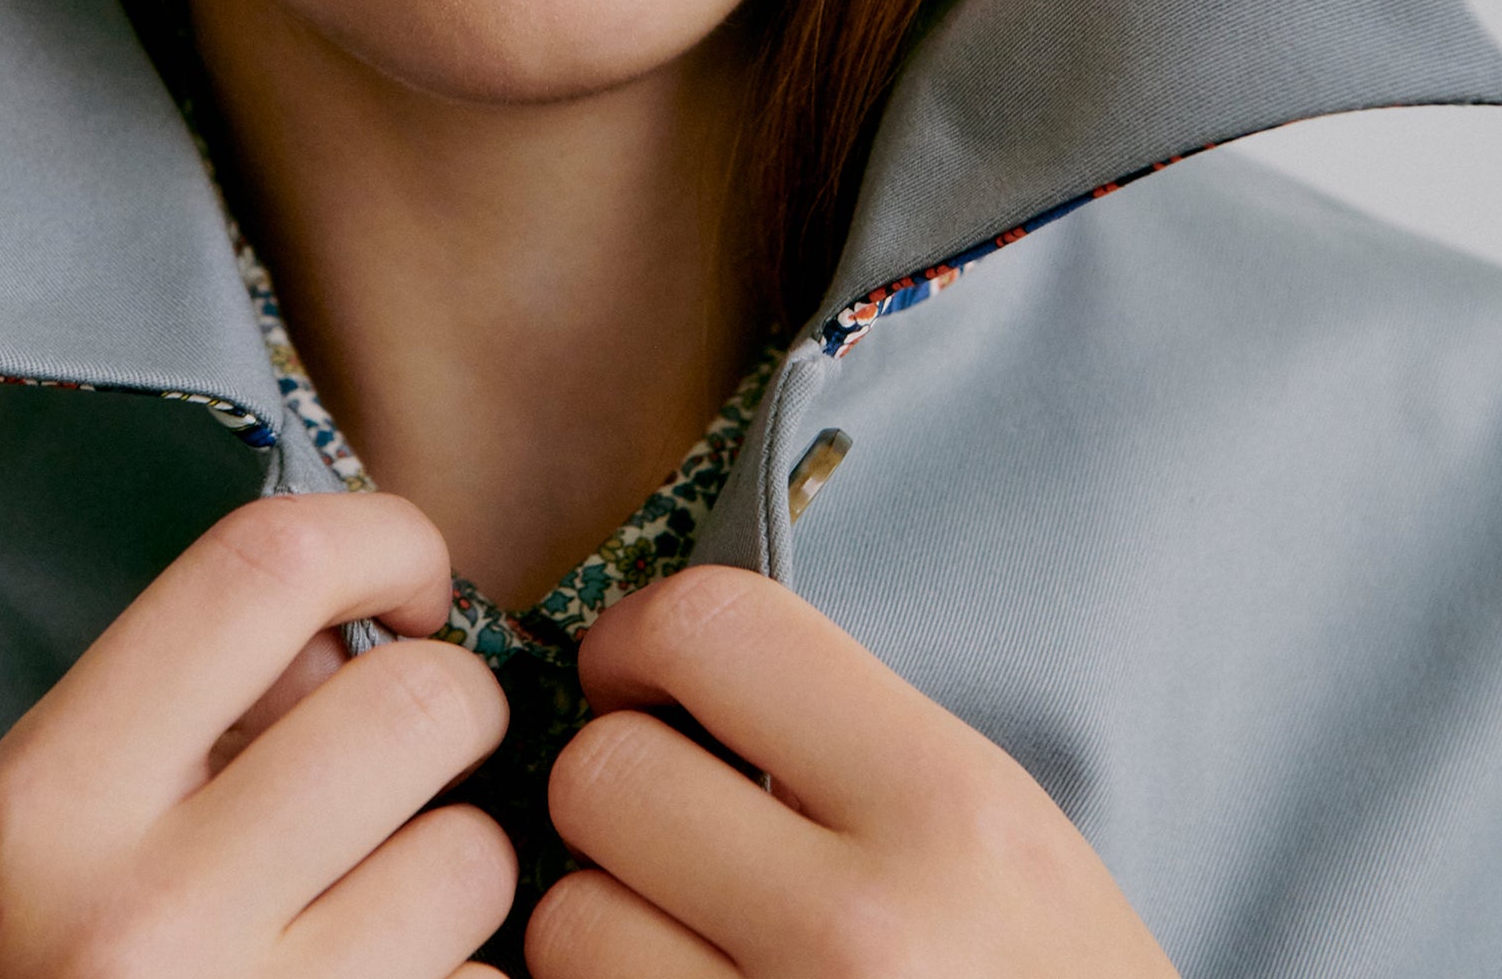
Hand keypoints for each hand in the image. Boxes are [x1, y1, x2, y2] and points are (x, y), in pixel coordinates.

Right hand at [0, 490, 515, 976]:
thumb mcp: (41, 832)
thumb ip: (180, 710)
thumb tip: (360, 625)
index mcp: (50, 803)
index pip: (262, 568)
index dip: (379, 539)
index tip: (407, 584)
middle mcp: (144, 917)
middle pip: (415, 704)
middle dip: (447, 712)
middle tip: (411, 759)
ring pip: (475, 856)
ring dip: (455, 868)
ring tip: (374, 906)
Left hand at [528, 566, 1176, 976]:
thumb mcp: (1003, 836)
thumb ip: (846, 739)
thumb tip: (653, 661)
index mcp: (949, 808)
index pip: (712, 628)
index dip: (640, 639)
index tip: (639, 678)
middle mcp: (865, 929)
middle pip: (605, 775)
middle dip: (618, 794)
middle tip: (669, 831)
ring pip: (566, 923)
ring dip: (603, 926)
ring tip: (685, 941)